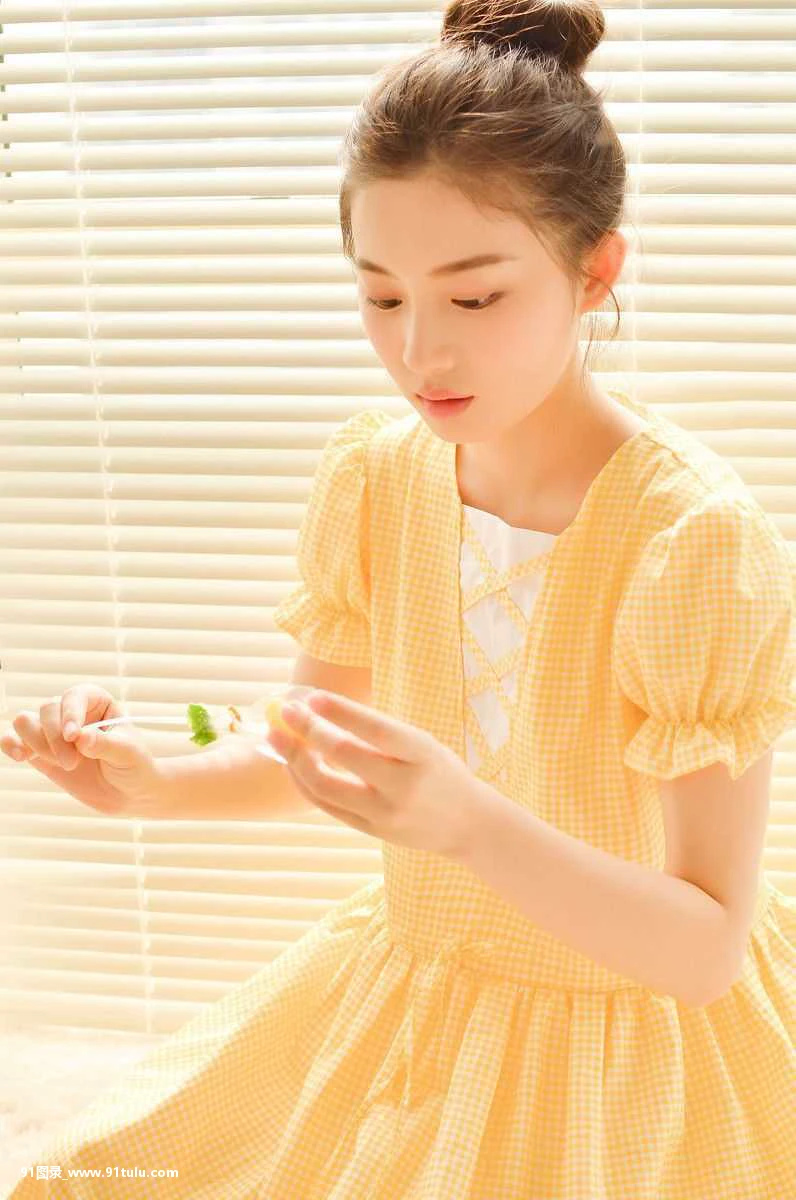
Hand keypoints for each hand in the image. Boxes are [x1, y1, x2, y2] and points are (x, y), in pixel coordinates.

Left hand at [266, 690, 482, 859]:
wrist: (467, 824)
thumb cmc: (439, 771)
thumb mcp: (422, 745)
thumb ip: (379, 734)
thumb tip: (320, 712)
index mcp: (422, 755)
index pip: (377, 731)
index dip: (343, 712)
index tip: (312, 696)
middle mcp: (404, 786)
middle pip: (346, 756)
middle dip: (309, 731)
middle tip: (285, 710)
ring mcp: (386, 813)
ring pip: (327, 787)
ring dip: (295, 759)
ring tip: (276, 736)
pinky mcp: (372, 831)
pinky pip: (327, 806)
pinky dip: (304, 783)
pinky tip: (291, 763)